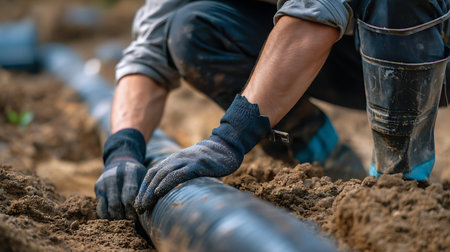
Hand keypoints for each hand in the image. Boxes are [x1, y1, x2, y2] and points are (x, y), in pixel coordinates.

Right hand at [95, 159, 146, 219]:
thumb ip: (143, 191)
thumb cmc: (136, 173)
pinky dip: (106, 216)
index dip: (132, 209)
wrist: (120, 161)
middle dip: (124, 215)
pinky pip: (100, 206)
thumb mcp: (143, 176)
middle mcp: (114, 176)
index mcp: (129, 172)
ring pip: (109, 206)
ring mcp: (104, 182)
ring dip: (116, 217)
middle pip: (117, 202)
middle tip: (130, 222)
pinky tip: (113, 219)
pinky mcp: (98, 187)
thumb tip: (142, 210)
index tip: (136, 218)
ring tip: (123, 222)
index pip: (129, 194)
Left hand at [134, 94, 270, 213]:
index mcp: (174, 160)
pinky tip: (159, 192)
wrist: (226, 146)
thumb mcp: (192, 165)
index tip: (138, 203)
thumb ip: (182, 174)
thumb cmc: (210, 161)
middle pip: (155, 174)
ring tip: (144, 204)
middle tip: (138, 208)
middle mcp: (177, 159)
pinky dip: (167, 183)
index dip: (144, 187)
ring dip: (151, 190)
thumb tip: (173, 193)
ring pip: (163, 174)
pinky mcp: (197, 164)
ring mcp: (187, 161)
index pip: (153, 173)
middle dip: (144, 192)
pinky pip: (178, 173)